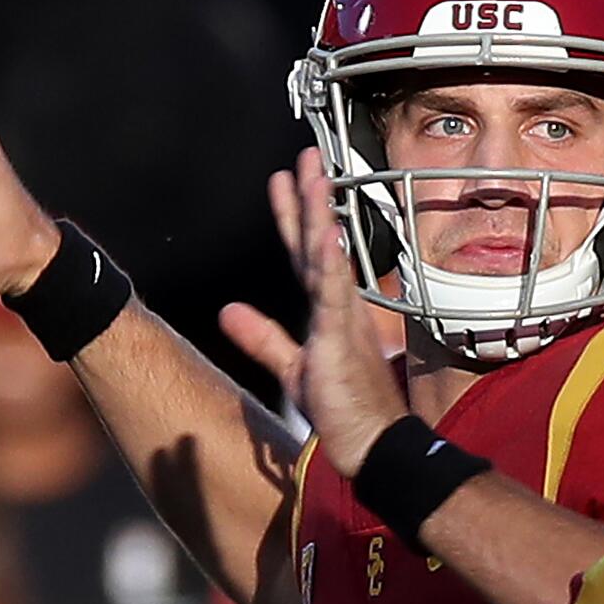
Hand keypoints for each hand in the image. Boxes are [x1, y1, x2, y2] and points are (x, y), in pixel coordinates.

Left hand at [219, 151, 406, 476]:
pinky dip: (332, 267)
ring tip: (314, 177)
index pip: (305, 255)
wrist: (375, 447)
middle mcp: (338, 310)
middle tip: (305, 156)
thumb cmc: (345, 411)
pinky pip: (338, 299)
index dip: (294, 217)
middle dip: (311, 200)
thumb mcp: (293, 369)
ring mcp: (343, 323)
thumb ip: (263, 338)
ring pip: (329, 261)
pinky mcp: (344, 343)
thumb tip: (228, 311)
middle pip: (319, 245)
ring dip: (321, 218)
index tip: (286, 179)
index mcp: (327, 314)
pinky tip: (328, 237)